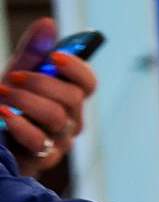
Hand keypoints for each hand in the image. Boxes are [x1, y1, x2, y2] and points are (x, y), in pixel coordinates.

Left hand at [0, 18, 97, 175]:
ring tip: (2, 94)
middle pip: (73, 98)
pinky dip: (19, 125)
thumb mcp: (19, 73)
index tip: (56, 57)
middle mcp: (71, 120)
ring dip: (25, 101)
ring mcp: (60, 140)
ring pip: (56, 117)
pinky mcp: (44, 158)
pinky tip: (4, 115)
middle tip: (14, 77)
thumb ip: (34, 50)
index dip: (77, 69)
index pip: (88, 83)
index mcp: (70, 97)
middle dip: (41, 83)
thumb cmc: (11, 104)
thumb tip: (48, 24)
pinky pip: (39, 140)